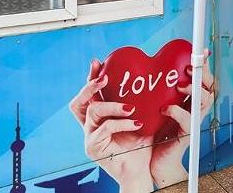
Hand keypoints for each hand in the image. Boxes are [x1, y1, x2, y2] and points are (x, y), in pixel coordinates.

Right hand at [69, 59, 153, 190]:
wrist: (141, 170)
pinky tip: (136, 123)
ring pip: (93, 112)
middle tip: (105, 78)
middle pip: (78, 102)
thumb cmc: (141, 144)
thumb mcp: (142, 117)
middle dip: (90, 86)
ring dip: (112, 105)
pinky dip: (121, 123)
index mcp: (99, 117)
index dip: (90, 77)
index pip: (89, 94)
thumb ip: (140, 101)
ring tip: (130, 107)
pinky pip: (104, 129)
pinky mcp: (93, 148)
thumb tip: (154, 78)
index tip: (97, 62)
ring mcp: (89, 137)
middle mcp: (90, 126)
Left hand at [150, 49, 215, 186]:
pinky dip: (177, 112)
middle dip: (203, 75)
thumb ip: (159, 90)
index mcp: (190, 100)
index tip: (201, 52)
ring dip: (194, 90)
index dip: (204, 65)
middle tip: (190, 68)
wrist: (154, 160)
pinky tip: (165, 109)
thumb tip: (150, 68)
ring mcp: (193, 121)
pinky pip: (187, 120)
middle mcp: (195, 109)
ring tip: (180, 86)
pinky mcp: (187, 134)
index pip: (202, 79)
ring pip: (205, 101)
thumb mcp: (157, 105)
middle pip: (210, 87)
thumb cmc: (155, 132)